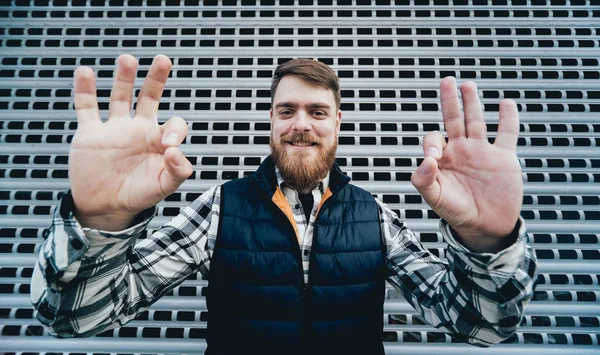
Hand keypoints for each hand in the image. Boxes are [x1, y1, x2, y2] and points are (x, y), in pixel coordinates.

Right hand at [69, 54, 192, 230]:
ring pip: (119, 96)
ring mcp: (114, 129)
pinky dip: (85, 91)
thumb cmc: (137, 196)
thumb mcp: (162, 187)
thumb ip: (177, 172)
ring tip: (127, 60)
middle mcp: (138, 130)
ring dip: (124, 78)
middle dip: (156, 79)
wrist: (105, 208)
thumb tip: (177, 152)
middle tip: (163, 60)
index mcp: (158, 141)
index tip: (168, 147)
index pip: (174, 125)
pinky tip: (86, 73)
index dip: (175, 130)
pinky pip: (86, 108)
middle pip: (149, 97)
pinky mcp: (90, 133)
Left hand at [411, 77, 522, 252]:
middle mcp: (461, 151)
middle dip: (449, 101)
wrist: (485, 226)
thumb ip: (424, 181)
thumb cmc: (457, 213)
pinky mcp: (503, 157)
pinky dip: (507, 119)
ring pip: (477, 121)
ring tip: (467, 85)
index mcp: (443, 159)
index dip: (432, 141)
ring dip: (472, 103)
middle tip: (446, 81)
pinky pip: (507, 133)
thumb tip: (424, 161)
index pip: (434, 138)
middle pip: (453, 119)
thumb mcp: (435, 199)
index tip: (435, 155)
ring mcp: (482, 152)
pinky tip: (506, 104)